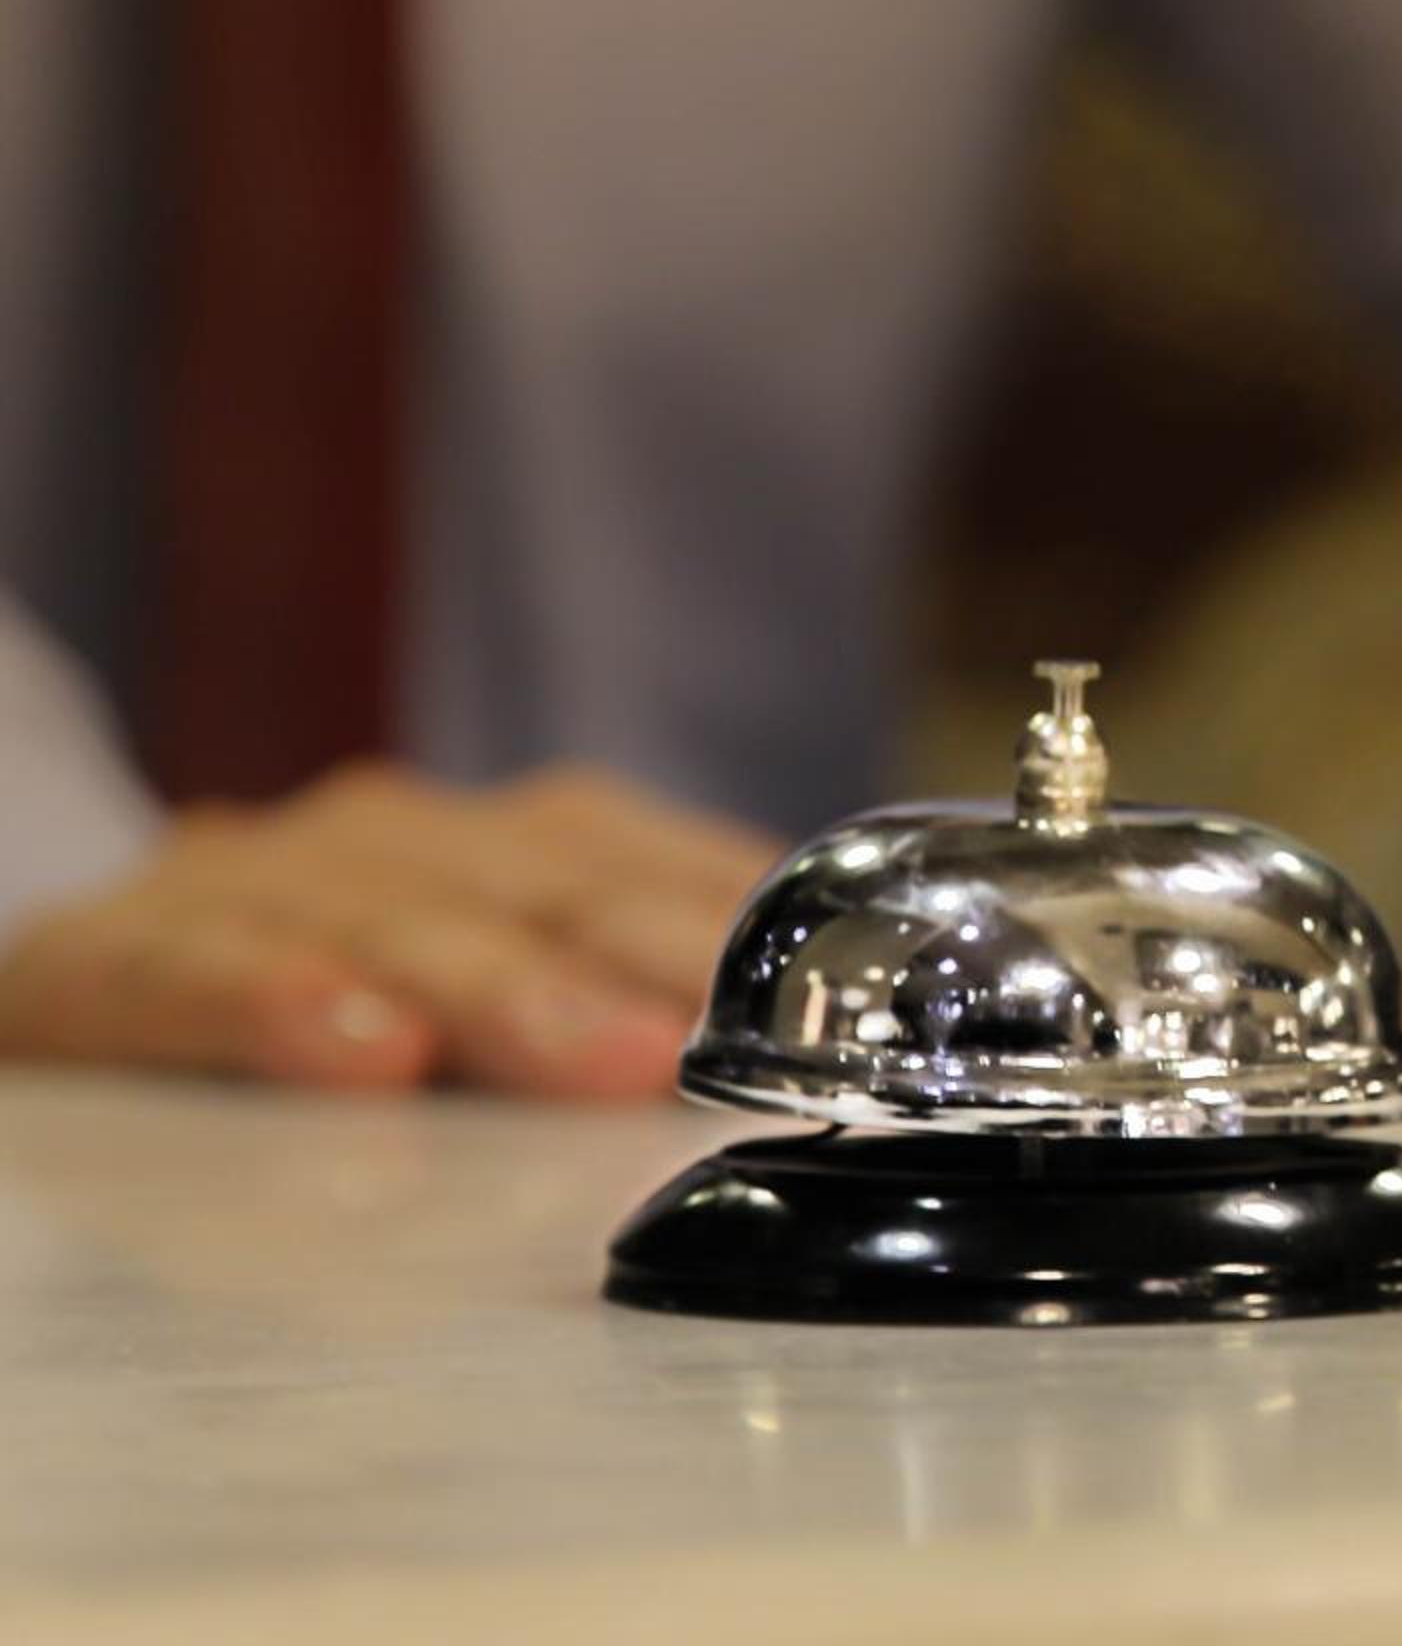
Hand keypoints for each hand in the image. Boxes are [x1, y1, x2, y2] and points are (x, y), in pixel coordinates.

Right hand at [0, 764, 776, 1095]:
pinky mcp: (108, 954)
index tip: (817, 991)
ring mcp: (255, 884)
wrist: (89, 968)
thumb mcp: (483, 980)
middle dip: (642, 962)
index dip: (727, 920)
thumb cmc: (326, 989)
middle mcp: (392, 841)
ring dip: (504, 988)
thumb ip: (627, 998)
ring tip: (595, 1052)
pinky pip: (197, 971)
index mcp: (497, 845)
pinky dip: (280, 1003)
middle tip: (713, 1043)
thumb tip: (802, 1056)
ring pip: (395, 922)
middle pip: (540, 894)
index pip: (637, 866)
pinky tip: (356, 1046)